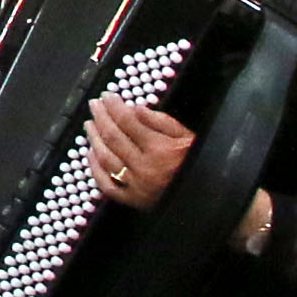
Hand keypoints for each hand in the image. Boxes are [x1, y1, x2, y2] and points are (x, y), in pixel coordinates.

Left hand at [84, 95, 198, 208]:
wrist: (207, 197)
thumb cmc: (200, 164)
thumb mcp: (187, 137)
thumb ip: (161, 122)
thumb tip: (135, 109)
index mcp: (159, 149)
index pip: (127, 121)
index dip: (114, 106)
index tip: (107, 96)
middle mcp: (145, 167)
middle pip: (113, 137)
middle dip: (101, 118)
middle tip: (95, 105)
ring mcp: (137, 186)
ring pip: (106, 159)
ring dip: (94, 139)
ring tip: (90, 125)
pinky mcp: (134, 201)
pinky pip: (107, 185)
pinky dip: (95, 169)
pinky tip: (90, 155)